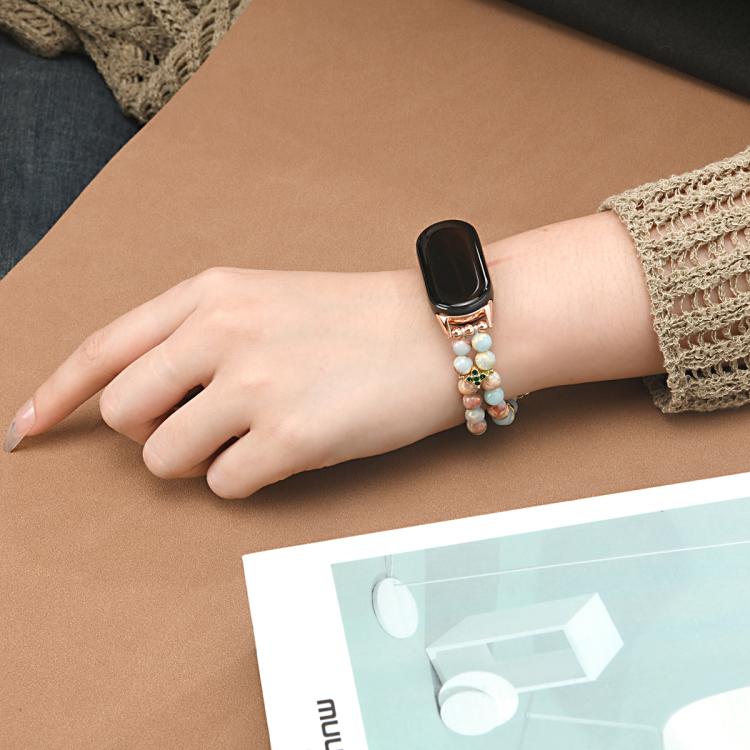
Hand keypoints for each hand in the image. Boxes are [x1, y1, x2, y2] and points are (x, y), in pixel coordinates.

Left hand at [4, 266, 478, 497]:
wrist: (438, 332)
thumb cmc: (356, 319)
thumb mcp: (265, 299)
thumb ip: (196, 335)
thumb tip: (143, 399)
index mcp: (211, 295)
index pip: (105, 349)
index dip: (54, 395)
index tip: (25, 429)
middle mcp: (222, 334)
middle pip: (123, 415)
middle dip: (151, 433)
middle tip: (199, 428)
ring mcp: (254, 385)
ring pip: (165, 460)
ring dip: (200, 461)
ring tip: (253, 437)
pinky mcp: (289, 438)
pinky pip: (224, 487)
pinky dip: (246, 480)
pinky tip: (287, 450)